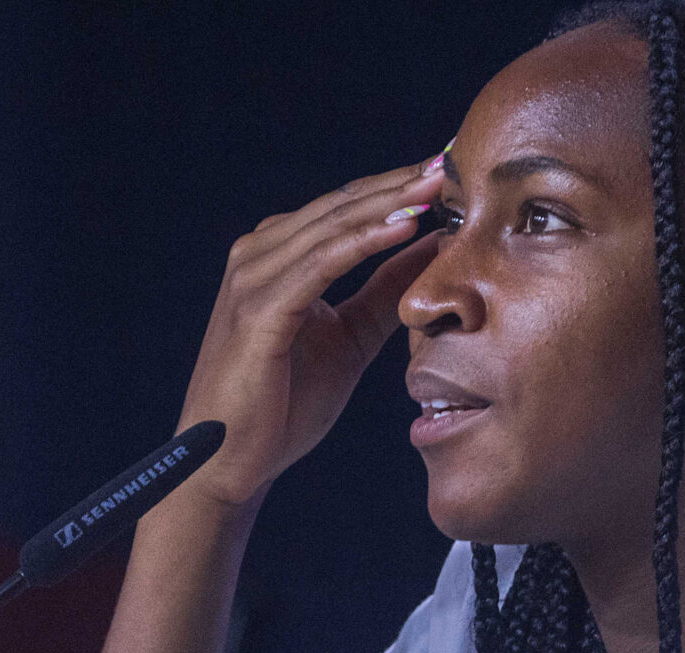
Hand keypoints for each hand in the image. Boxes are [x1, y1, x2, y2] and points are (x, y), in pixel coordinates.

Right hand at [173, 155, 444, 504]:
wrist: (230, 461)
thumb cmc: (284, 402)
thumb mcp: (351, 337)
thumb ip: (384, 290)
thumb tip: (430, 248)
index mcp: (279, 258)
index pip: (347, 209)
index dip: (399, 188)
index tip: (451, 169)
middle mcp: (260, 256)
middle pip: (343, 205)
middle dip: (401, 182)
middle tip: (453, 159)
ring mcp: (253, 278)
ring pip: (333, 225)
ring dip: (390, 202)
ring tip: (440, 183)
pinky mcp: (258, 310)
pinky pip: (321, 264)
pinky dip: (364, 241)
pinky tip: (405, 227)